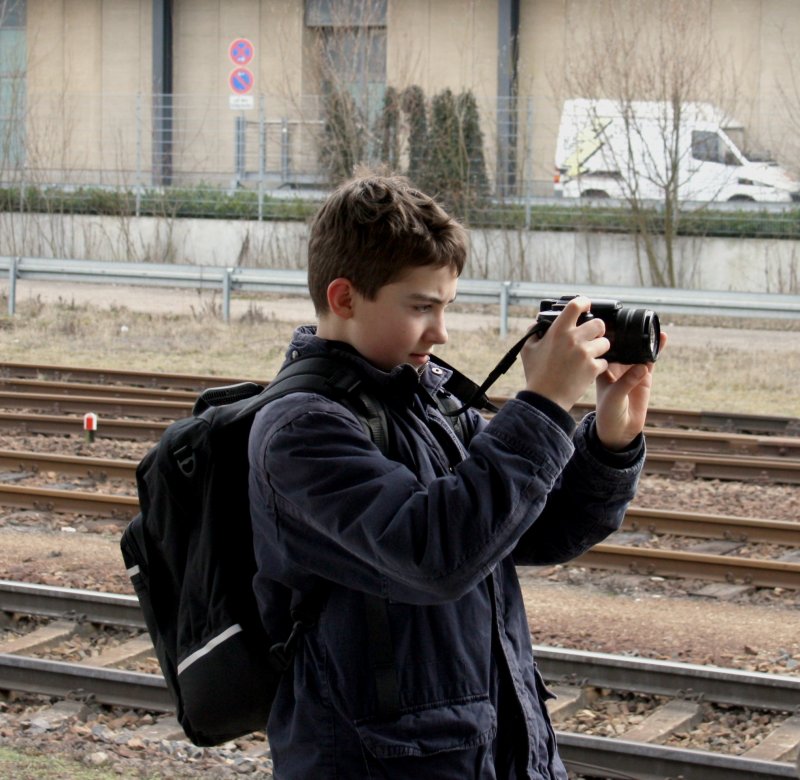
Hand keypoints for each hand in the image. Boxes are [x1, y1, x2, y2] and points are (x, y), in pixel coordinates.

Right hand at [521, 296, 610, 410]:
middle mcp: (574, 339)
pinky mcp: (593, 368)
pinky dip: (598, 366)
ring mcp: (585, 353)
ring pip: (605, 343)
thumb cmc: (535, 374)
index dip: (583, 302)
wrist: (545, 399)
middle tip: (591, 336)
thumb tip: (539, 322)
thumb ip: (534, 331)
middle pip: (599, 323)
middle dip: (597, 329)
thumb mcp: (528, 349)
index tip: (585, 305)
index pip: (576, 305)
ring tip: (589, 355)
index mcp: (558, 330)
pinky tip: (588, 370)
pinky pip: (604, 361)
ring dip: (599, 348)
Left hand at [595, 331, 667, 450]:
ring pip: (638, 350)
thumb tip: (641, 368)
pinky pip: (651, 360)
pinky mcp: (644, 376)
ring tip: (652, 326)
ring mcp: (630, 370)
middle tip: (635, 319)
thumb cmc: (608, 413)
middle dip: (628, 333)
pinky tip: (662, 338)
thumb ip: (626, 382)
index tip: (612, 322)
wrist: (619, 430)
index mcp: (601, 368)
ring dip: (644, 339)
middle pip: (622, 345)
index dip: (607, 335)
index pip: (604, 348)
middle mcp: (615, 366)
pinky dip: (656, 349)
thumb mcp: (614, 397)